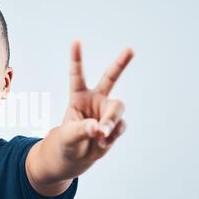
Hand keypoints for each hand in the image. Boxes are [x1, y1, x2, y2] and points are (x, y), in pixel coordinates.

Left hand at [59, 41, 133, 164]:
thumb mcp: (68, 136)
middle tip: (130, 49)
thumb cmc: (68, 142)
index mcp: (78, 97)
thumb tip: (98, 128)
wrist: (77, 156)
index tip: (76, 41)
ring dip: (111, 121)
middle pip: (110, 78)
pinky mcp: (115, 125)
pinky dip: (113, 134)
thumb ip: (82, 130)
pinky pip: (120, 125)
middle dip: (121, 63)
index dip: (77, 59)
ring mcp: (107, 111)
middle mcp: (95, 100)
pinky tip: (103, 141)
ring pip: (117, 108)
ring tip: (101, 134)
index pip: (77, 75)